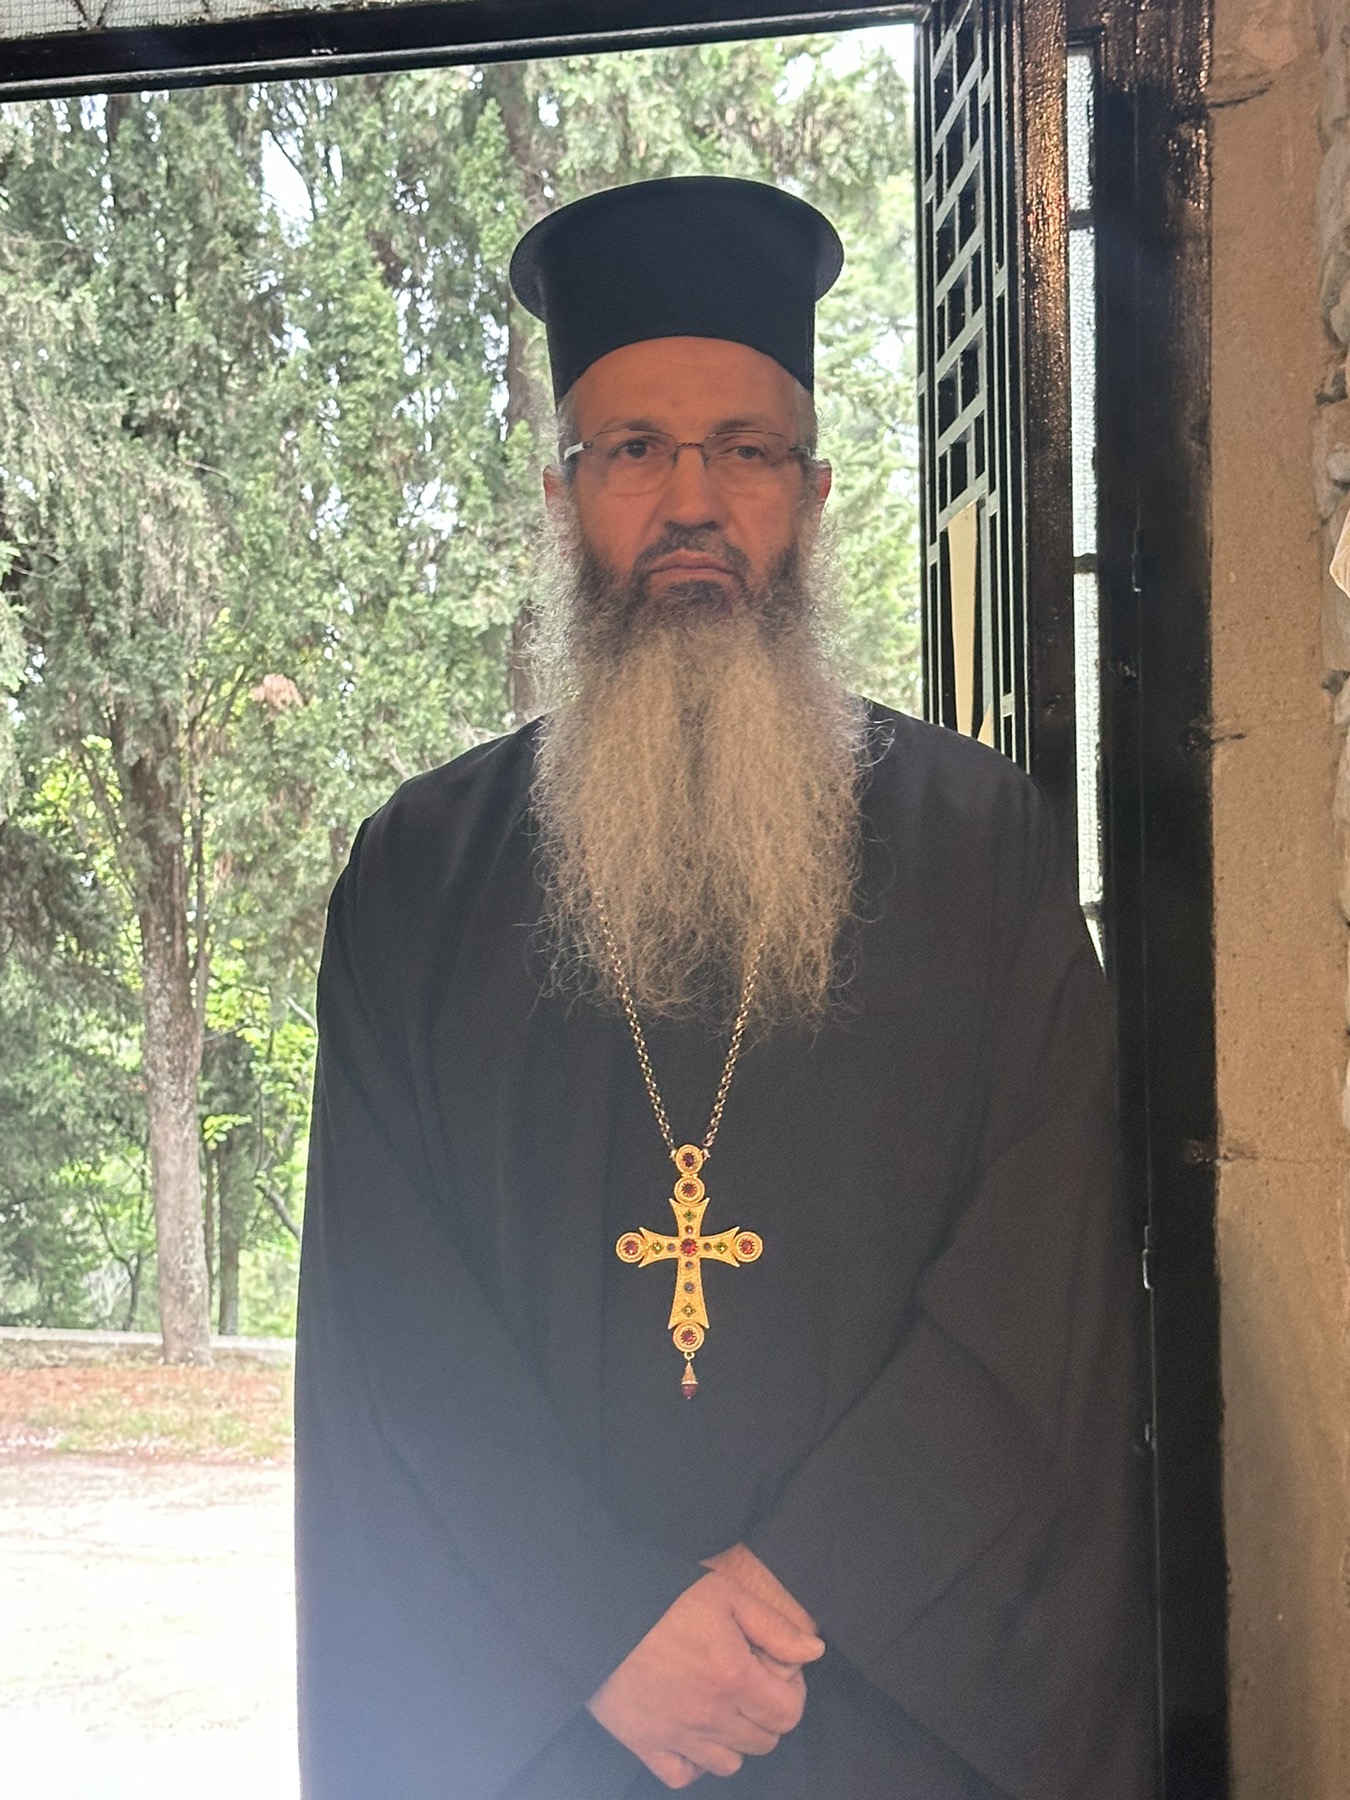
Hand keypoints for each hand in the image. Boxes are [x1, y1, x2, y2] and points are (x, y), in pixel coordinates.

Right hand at [586, 1569, 824, 1787]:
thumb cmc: (665, 1599)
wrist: (599, 1612)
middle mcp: (710, 1716)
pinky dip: (694, 1762)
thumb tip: (813, 1653)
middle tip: (749, 1681)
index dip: (792, 1693)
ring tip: (722, 1704)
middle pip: (763, 1742)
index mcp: (734, 1679)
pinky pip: (683, 1775)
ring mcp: (677, 1736)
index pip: (788, 1714)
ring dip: (735, 1738)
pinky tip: (692, 1732)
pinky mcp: (645, 1743)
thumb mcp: (726, 1594)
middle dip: (766, 1713)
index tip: (776, 1670)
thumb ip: (774, 1627)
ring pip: (729, 1763)